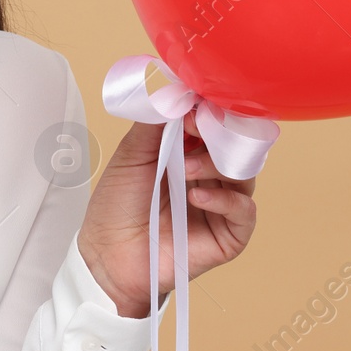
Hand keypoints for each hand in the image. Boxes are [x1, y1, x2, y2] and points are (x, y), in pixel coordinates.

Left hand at [77, 110, 257, 317]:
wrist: (107, 255)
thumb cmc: (117, 206)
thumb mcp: (132, 155)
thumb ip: (156, 124)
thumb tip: (179, 95)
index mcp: (188, 153)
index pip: (214, 125)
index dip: (207, 113)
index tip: (192, 108)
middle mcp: (209, 176)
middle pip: (234, 146)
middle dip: (215, 134)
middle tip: (194, 130)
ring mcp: (221, 205)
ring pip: (243, 174)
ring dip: (215, 165)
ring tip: (184, 169)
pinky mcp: (228, 236)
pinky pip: (243, 211)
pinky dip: (224, 200)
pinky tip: (197, 197)